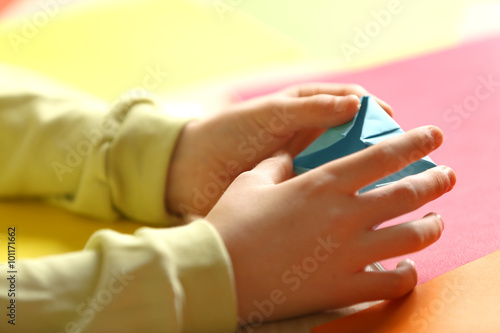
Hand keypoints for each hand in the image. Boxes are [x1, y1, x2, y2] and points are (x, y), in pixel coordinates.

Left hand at [166, 83, 392, 215]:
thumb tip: (356, 106)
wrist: (191, 169)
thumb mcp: (271, 115)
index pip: (349, 104)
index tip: (393, 123)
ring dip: (364, 178)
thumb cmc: (228, 132)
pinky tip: (357, 210)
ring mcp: (303, 167)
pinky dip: (341, 200)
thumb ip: (310, 109)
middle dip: (377, 147)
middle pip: (353, 138)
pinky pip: (324, 194)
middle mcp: (309, 138)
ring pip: (343, 169)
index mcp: (305, 111)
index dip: (373, 111)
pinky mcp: (294, 193)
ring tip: (387, 188)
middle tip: (401, 161)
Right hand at [206, 125, 455, 322]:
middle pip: (408, 193)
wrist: (219, 272)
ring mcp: (348, 253)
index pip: (382, 156)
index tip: (435, 134)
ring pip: (412, 237)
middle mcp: (344, 215)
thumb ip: (278, 163)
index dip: (415, 142)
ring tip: (437, 220)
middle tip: (447, 175)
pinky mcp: (343, 287)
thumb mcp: (252, 181)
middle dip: (435, 180)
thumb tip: (289, 153)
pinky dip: (408, 274)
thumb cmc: (232, 223)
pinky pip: (392, 283)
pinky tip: (408, 267)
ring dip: (432, 226)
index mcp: (322, 184)